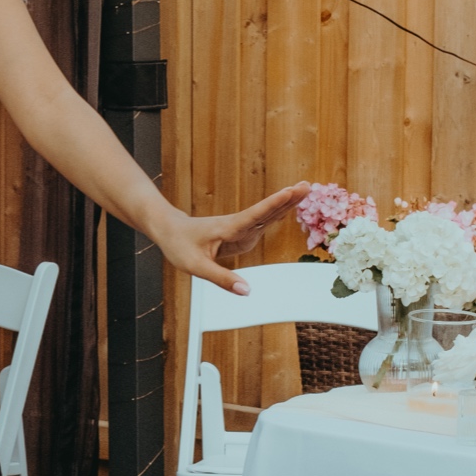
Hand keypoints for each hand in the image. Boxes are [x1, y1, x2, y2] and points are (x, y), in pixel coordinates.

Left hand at [157, 181, 311, 296]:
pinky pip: (261, 224)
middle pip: (266, 211)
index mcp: (228, 228)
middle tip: (306, 185)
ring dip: (285, 203)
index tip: (290, 192)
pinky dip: (276, 214)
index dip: (273, 204)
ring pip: (266, 215)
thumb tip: (247, 291)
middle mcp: (237, 225)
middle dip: (287, 198)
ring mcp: (239, 229)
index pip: (255, 215)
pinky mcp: (239, 234)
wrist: (169, 230)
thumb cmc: (179, 245)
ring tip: (304, 190)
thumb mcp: (196, 266)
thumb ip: (222, 279)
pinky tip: (288, 208)